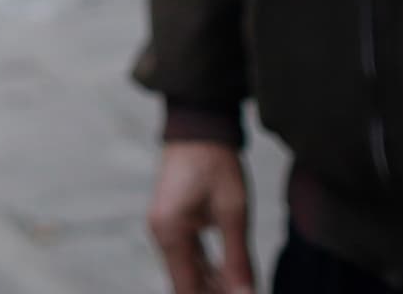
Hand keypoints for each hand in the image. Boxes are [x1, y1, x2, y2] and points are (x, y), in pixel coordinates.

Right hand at [148, 137, 255, 293]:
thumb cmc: (216, 162)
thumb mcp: (233, 212)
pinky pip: (186, 255)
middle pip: (185, 283)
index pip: (187, 288)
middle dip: (213, 293)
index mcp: (170, 232)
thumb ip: (238, 258)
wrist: (200, 125)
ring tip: (239, 288)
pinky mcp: (170, 220)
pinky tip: (226, 275)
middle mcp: (160, 233)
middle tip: (242, 292)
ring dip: (210, 284)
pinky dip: (205, 267)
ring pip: (186, 270)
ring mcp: (163, 227)